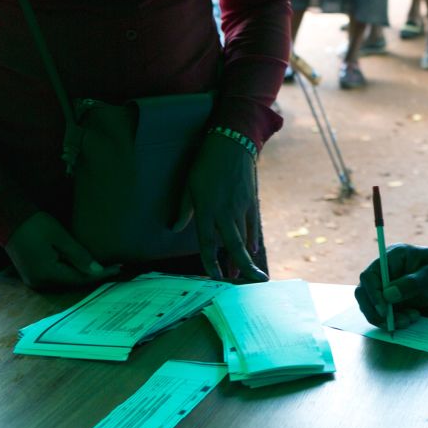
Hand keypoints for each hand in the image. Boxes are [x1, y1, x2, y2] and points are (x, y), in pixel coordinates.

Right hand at [4, 211, 120, 289]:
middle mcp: (40, 283)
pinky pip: (57, 276)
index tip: (119, 268)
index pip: (81, 278)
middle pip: (74, 282)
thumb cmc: (36, 225)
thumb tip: (97, 271)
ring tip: (105, 267)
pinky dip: (71, 271)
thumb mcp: (61, 238)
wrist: (8, 220)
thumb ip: (79, 256)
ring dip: (84, 274)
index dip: (101, 274)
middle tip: (116, 267)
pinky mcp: (33, 275)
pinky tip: (84, 266)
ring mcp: (34, 281)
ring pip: (66, 280)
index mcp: (47, 274)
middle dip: (95, 275)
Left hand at [171, 133, 266, 282]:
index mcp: (207, 210)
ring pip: (245, 239)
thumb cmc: (206, 164)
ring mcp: (241, 208)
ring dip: (246, 258)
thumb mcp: (189, 185)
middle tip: (246, 283)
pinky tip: (253, 249)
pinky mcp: (251, 202)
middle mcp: (225, 213)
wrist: (233, 144)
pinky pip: (252, 225)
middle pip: (234, 247)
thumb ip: (184, 209)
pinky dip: (253, 239)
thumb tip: (174, 227)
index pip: (208, 244)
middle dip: (241, 267)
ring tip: (249, 274)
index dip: (212, 263)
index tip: (216, 278)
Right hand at [355, 244, 427, 327]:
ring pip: (373, 306)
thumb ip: (412, 283)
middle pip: (365, 293)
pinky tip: (411, 318)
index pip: (370, 276)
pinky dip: (393, 320)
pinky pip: (384, 313)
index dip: (372, 294)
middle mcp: (386, 271)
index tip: (384, 310)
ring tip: (409, 320)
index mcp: (393, 257)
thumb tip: (388, 294)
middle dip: (376, 311)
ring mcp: (388, 285)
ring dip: (386, 318)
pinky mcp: (393, 299)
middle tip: (392, 323)